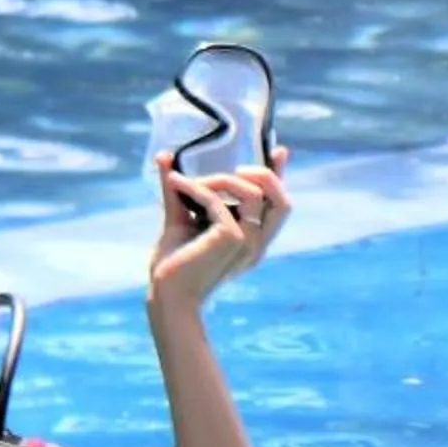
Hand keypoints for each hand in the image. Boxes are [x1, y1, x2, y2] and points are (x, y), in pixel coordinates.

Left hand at [149, 147, 288, 313]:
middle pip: (282, 200)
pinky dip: (194, 188)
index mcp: (252, 240)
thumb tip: (165, 156)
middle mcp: (256, 243)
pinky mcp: (230, 240)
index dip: (280, 176)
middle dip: (262, 173)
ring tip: (187, 181)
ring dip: (219, 179)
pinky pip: (217, 202)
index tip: (279, 151)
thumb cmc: (173, 263)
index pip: (278, 206)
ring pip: (251, 193)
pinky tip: (173, 184)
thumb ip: (180, 189)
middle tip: (232, 168)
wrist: (167, 295)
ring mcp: (247, 242)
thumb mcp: (181, 218)